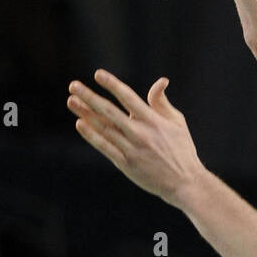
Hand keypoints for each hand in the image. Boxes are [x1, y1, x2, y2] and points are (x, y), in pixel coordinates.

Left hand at [67, 71, 206, 206]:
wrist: (184, 182)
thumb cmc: (182, 149)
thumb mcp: (177, 122)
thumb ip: (162, 102)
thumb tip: (160, 81)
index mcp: (154, 121)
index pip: (129, 98)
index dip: (112, 85)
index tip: (98, 74)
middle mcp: (141, 133)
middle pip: (110, 111)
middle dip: (90, 97)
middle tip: (73, 85)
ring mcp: (132, 149)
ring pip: (104, 128)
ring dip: (86, 113)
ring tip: (71, 101)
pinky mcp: (126, 164)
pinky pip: (105, 147)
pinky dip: (92, 136)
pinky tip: (80, 124)